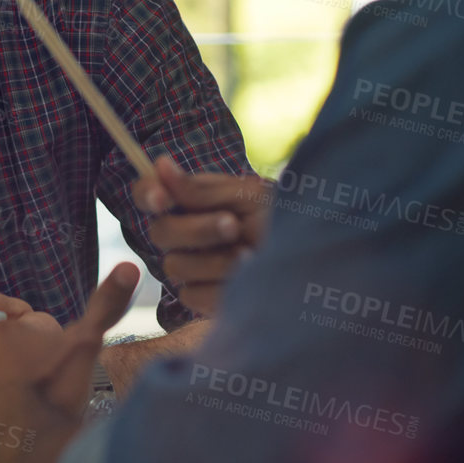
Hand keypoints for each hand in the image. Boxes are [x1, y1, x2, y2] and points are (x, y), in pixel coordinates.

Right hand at [132, 156, 269, 313]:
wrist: (316, 263)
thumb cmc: (284, 221)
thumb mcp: (247, 198)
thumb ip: (200, 190)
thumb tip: (158, 165)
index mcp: (192, 200)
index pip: (148, 193)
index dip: (147, 194)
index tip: (162, 199)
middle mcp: (186, 233)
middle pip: (159, 232)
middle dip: (196, 229)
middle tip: (232, 225)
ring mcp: (193, 267)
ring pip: (175, 266)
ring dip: (215, 260)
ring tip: (251, 256)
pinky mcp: (203, 298)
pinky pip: (192, 295)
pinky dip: (220, 288)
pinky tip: (246, 280)